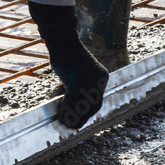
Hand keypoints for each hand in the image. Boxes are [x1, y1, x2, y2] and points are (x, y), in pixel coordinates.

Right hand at [28, 2, 108, 128]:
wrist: (63, 40)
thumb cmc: (68, 54)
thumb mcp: (79, 70)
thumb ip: (80, 84)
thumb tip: (73, 101)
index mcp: (103, 76)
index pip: (99, 99)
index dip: (90, 111)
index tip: (83, 118)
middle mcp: (99, 80)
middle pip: (94, 105)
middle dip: (84, 117)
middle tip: (74, 125)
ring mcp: (89, 81)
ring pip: (82, 106)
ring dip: (73, 116)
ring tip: (65, 123)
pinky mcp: (76, 81)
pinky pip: (70, 101)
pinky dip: (65, 110)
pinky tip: (60, 116)